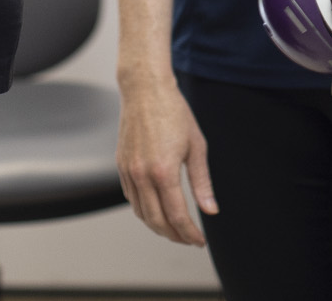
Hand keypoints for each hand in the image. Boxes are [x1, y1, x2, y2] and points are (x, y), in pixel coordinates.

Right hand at [116, 74, 215, 245]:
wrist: (145, 90)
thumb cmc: (174, 112)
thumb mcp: (196, 146)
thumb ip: (202, 182)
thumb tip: (211, 210)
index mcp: (164, 171)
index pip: (177, 216)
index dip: (189, 233)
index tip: (199, 241)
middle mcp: (142, 175)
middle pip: (157, 221)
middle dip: (174, 236)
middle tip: (189, 239)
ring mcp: (128, 171)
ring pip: (141, 213)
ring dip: (158, 227)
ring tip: (174, 230)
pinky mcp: (120, 165)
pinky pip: (131, 198)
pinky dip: (144, 211)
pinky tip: (156, 210)